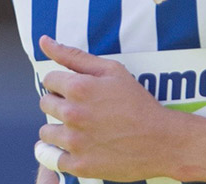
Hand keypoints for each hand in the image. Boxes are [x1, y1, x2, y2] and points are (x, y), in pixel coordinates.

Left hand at [36, 36, 180, 180]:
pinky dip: (63, 154)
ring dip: (59, 129)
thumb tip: (45, 41)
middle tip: (83, 109)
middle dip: (60, 103)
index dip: (63, 84)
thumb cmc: (138, 103)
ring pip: (46, 132)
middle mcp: (72, 114)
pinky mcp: (78, 165)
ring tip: (81, 129)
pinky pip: (53, 158)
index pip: (49, 80)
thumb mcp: (112, 70)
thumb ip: (74, 56)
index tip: (78, 91)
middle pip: (45, 104)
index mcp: (79, 87)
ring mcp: (74, 141)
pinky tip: (80, 148)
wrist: (161, 141)